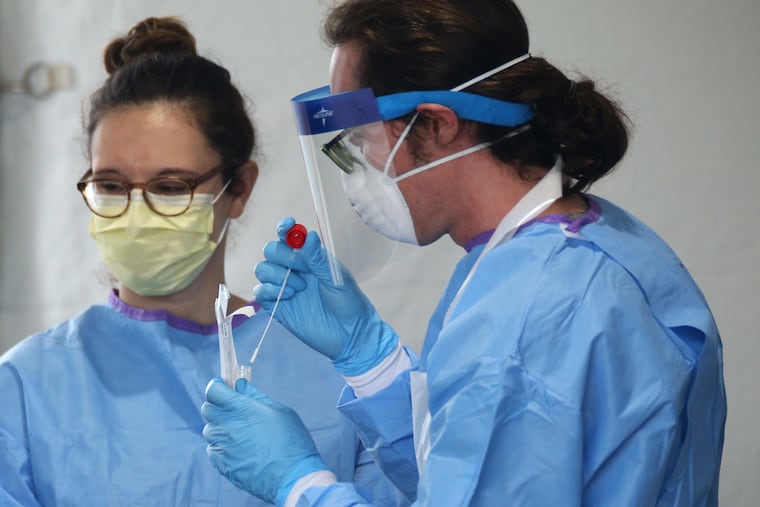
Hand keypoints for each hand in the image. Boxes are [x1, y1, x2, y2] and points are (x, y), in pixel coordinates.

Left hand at [202, 378, 327, 504]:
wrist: (292, 476)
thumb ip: (255, 396)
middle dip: (218, 405)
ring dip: (220, 427)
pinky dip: (221, 446)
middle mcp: (227, 426)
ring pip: (210, 430)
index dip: (218, 386)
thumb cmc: (291, 440)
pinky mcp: (222, 465)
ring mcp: (222, 447)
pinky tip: (239, 449)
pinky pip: (213, 449)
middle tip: (235, 410)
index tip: (224, 387)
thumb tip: (240, 385)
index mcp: (241, 408)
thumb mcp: (279, 411)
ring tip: (241, 433)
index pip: (213, 391)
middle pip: (208, 409)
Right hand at [253, 217, 397, 375]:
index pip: (290, 237)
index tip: (287, 226)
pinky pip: (260, 292)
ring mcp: (284, 287)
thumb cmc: (349, 304)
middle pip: (271, 250)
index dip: (285, 228)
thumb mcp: (336, 278)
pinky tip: (288, 296)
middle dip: (282, 256)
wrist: (349, 335)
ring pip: (262, 269)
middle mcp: (294, 270)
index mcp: (310, 258)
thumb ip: (318, 258)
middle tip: (301, 270)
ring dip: (277, 275)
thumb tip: (309, 235)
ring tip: (299, 288)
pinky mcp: (278, 306)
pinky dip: (268, 290)